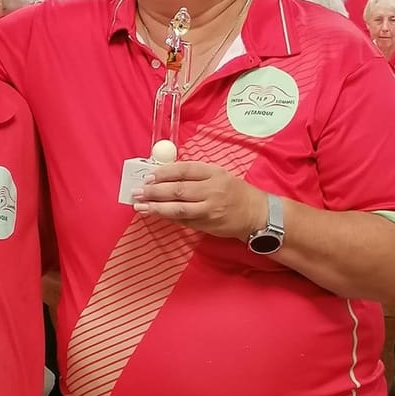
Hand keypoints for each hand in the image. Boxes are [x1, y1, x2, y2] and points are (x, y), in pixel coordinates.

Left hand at [132, 161, 266, 239]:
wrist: (256, 214)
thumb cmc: (235, 191)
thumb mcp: (219, 175)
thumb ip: (195, 175)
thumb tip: (165, 176)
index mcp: (214, 174)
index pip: (185, 170)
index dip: (165, 173)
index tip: (148, 176)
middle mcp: (212, 191)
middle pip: (179, 190)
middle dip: (155, 191)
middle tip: (138, 192)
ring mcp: (209, 210)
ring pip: (179, 209)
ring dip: (157, 208)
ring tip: (141, 207)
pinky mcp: (207, 225)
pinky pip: (184, 221)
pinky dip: (168, 217)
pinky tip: (156, 214)